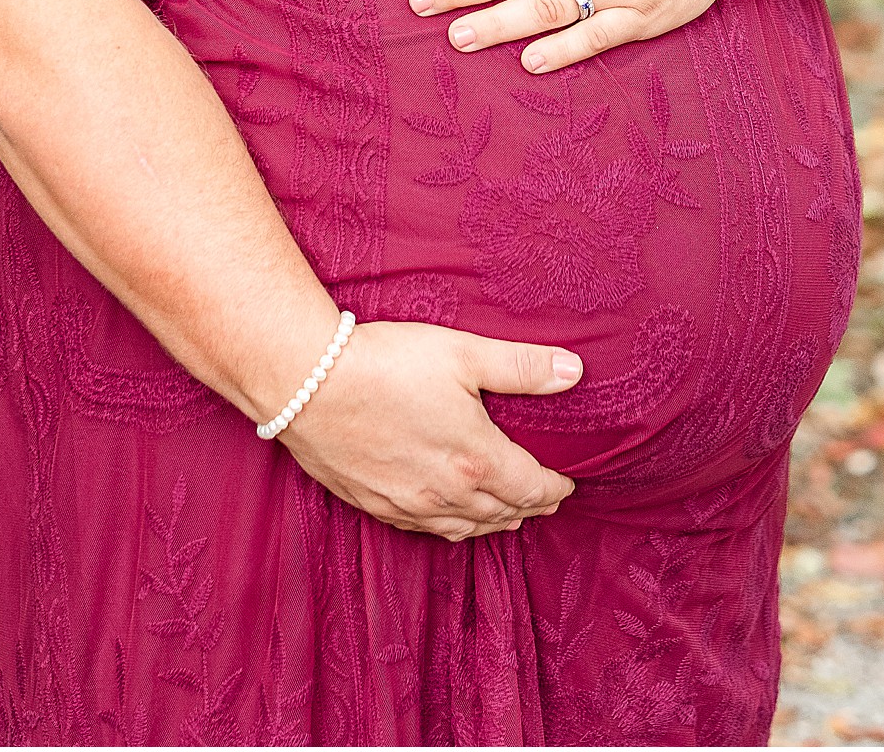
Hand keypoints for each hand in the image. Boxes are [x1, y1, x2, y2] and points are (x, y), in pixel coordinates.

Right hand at [278, 321, 580, 539]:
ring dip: (494, 522)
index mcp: (476, 459)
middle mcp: (447, 494)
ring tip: (508, 514)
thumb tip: (574, 371)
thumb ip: (522, 366)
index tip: (568, 483)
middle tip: (545, 498)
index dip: (555, 488)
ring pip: (466, 528)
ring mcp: (408, 505)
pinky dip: (452, 528)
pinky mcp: (375, 505)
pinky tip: (451, 519)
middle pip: (502, 513)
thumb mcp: (462, 353)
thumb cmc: (387, 362)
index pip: (532, 488)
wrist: (308, 383)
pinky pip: (426, 531)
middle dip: (530, 507)